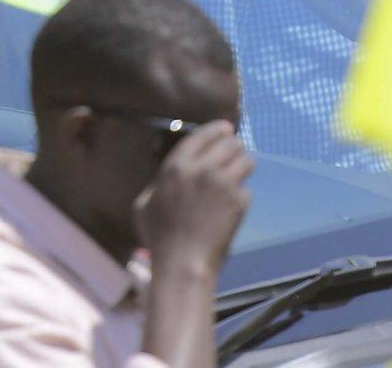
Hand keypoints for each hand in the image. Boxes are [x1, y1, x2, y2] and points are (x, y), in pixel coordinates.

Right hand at [135, 121, 252, 276]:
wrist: (183, 262)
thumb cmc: (159, 236)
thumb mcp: (144, 204)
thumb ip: (158, 184)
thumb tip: (167, 178)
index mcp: (176, 165)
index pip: (202, 135)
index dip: (216, 129)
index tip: (226, 128)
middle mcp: (201, 168)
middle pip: (229, 143)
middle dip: (234, 146)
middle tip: (235, 153)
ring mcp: (224, 184)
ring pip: (245, 161)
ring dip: (243, 165)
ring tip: (239, 174)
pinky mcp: (239, 201)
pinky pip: (247, 190)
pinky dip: (241, 196)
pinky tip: (233, 207)